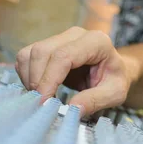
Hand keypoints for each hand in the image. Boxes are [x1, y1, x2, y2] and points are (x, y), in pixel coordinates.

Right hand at [15, 27, 132, 116]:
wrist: (114, 71)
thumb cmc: (116, 79)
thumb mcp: (115, 94)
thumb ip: (96, 100)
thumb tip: (72, 109)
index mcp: (96, 42)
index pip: (63, 56)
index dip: (49, 79)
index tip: (45, 102)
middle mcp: (76, 34)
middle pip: (43, 52)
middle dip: (37, 80)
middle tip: (43, 104)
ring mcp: (61, 37)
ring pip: (31, 53)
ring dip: (30, 78)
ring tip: (44, 97)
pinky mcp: (49, 45)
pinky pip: (27, 57)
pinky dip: (27, 75)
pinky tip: (41, 89)